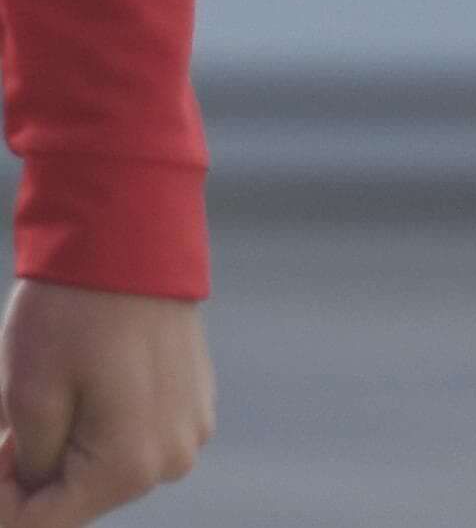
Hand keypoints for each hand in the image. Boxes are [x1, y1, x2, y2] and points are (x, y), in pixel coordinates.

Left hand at [0, 281, 212, 525]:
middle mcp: (169, 459)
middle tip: (4, 425)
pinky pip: (132, 437)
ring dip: (61, 450)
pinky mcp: (194, 402)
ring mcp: (189, 429)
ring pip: (101, 469)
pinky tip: (80, 385)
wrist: (132, 238)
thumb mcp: (22, 397)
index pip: (39, 522)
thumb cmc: (71, 314)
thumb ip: (20, 463)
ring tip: (37, 400)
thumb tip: (24, 484)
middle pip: (73, 498)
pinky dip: (95, 426)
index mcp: (128, 467)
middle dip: (27, 474)